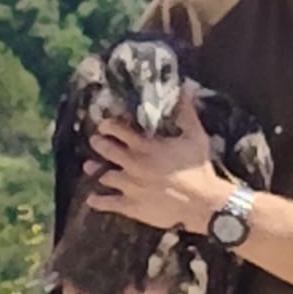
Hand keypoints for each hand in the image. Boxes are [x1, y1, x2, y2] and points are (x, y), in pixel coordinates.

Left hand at [85, 89, 226, 233]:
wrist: (203, 204)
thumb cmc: (199, 169)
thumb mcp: (196, 137)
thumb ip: (187, 112)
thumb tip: (188, 86)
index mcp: (146, 146)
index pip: (118, 130)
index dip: (108, 125)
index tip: (104, 125)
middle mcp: (133, 164)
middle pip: (107, 150)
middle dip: (98, 144)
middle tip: (95, 141)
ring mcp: (130, 186)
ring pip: (104, 176)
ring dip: (95, 170)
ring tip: (89, 167)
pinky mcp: (132, 206)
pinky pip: (109, 203)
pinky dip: (98, 201)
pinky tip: (91, 198)